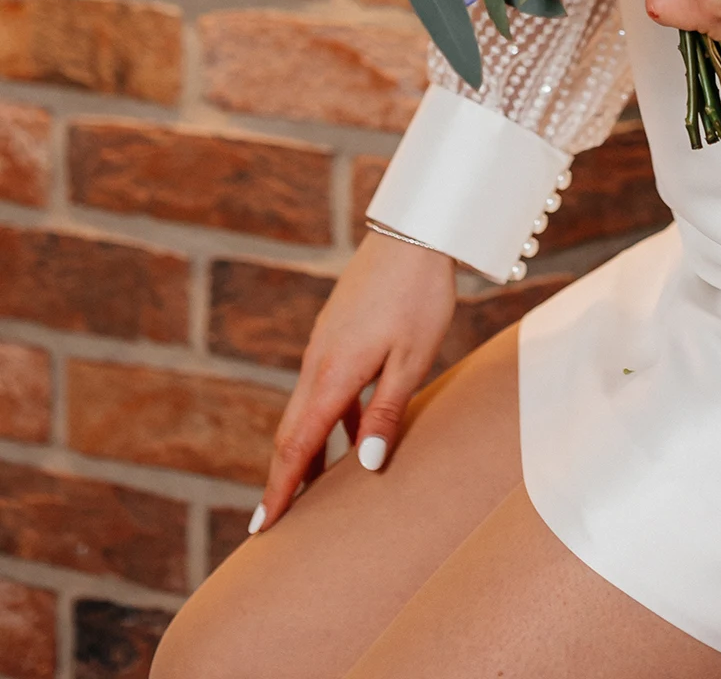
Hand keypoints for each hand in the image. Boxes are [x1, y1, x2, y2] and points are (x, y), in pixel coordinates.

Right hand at [255, 229, 456, 529]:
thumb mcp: (411, 359)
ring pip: (305, 408)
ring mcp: (325, 344)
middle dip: (281, 477)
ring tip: (310, 490)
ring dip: (303, 449)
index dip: (279, 488)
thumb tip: (364, 465)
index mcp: (333, 373)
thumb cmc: (420, 295)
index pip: (298, 444)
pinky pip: (322, 386)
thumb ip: (387, 412)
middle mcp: (319, 361)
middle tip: (272, 522)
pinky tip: (347, 432)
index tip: (262, 527)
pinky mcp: (337, 331)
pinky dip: (323, 419)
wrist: (414, 231)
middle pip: (291, 430)